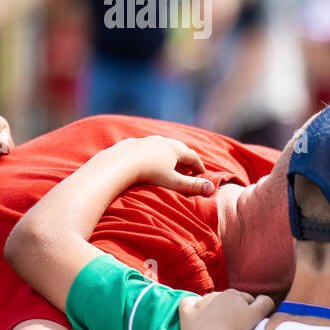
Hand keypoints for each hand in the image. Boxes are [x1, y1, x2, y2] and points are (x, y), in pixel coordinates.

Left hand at [99, 136, 214, 196]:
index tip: (203, 175)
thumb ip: (192, 186)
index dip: (200, 167)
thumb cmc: (148, 175)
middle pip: (178, 148)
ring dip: (167, 155)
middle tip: (188, 170)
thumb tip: (212, 189)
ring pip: (161, 146)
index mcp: (175, 149)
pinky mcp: (129, 144)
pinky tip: (145, 162)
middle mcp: (162, 141)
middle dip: (185, 159)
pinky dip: (149, 155)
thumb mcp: (173, 183)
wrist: (116, 165)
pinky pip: (143, 148)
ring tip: (168, 165)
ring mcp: (144, 141)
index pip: (193, 157)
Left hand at [181, 290, 273, 329]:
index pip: (248, 301)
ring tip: (218, 328)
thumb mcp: (258, 315)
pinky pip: (189, 303)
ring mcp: (200, 302)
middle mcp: (216, 294)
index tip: (248, 326)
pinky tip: (197, 315)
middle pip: (229, 301)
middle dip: (233, 311)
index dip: (251, 313)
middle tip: (234, 329)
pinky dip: (193, 307)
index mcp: (234, 293)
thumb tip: (264, 298)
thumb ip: (266, 302)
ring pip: (211, 303)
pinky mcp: (186, 311)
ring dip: (215, 311)